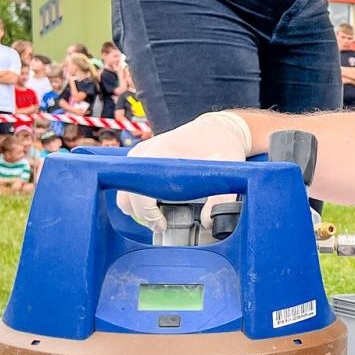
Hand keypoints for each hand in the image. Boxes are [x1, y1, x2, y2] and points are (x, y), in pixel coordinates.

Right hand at [115, 111, 252, 233]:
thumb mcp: (228, 170)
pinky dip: (139, 198)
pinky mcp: (142, 157)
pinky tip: (158, 204)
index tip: (161, 223)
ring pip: (125, 191)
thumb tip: (208, 222)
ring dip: (139, 208)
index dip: (147, 212)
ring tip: (160, 217)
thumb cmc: (222, 146)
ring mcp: (140, 154)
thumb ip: (221, 198)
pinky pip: (130, 184)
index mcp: (161, 152)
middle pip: (126, 194)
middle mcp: (144, 152)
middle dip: (142, 215)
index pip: (138, 189)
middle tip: (162, 225)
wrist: (217, 129)